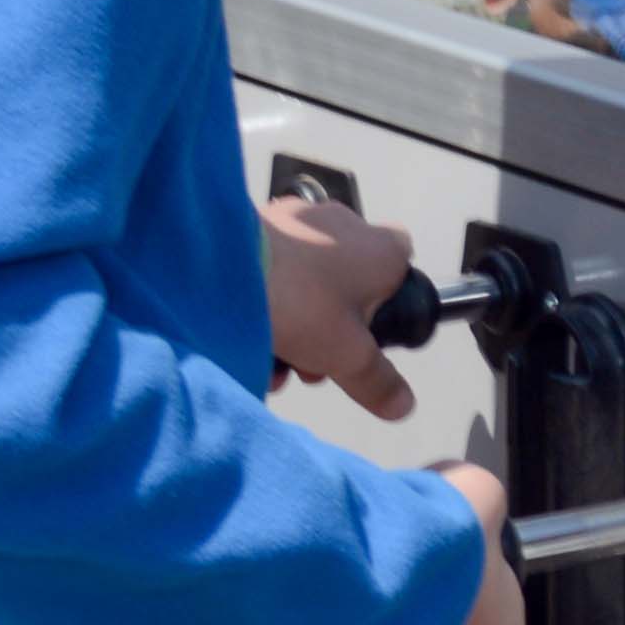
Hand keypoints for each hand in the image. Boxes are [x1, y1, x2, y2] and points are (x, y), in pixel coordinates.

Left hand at [262, 185, 420, 411]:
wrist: (221, 265)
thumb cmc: (299, 302)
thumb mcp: (347, 356)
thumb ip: (378, 381)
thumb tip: (403, 405)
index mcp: (380, 250)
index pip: (404, 263)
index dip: (390, 299)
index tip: (366, 331)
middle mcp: (345, 224)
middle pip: (349, 284)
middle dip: (332, 330)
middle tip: (313, 362)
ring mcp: (300, 219)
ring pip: (309, 279)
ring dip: (298, 323)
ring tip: (277, 357)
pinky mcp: (260, 223)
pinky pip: (275, 267)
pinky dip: (269, 299)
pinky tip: (252, 334)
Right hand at [317, 467, 523, 624]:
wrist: (371, 578)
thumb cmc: (438, 546)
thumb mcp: (478, 495)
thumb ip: (483, 502)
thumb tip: (471, 501)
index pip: (490, 617)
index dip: (461, 586)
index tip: (432, 562)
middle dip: (418, 621)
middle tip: (391, 578)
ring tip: (357, 599)